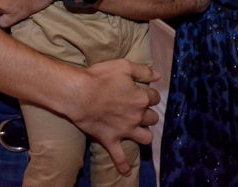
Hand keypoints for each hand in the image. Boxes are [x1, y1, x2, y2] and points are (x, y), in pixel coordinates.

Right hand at [69, 59, 160, 175]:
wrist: (79, 94)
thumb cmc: (100, 77)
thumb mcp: (123, 66)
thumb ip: (143, 71)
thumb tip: (158, 76)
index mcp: (141, 98)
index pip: (155, 97)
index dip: (150, 93)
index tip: (144, 91)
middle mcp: (136, 116)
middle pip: (153, 118)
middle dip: (149, 113)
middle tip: (140, 109)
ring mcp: (124, 130)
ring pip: (145, 137)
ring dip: (145, 133)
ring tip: (140, 129)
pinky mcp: (111, 140)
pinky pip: (120, 158)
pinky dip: (123, 166)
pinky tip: (126, 172)